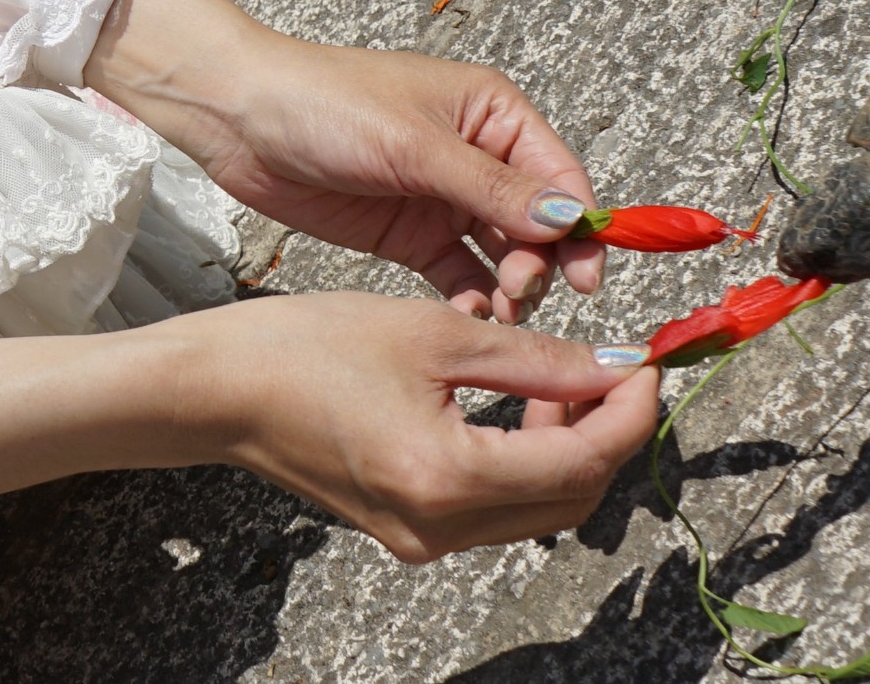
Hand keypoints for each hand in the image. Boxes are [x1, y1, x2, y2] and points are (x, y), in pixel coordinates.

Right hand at [0, 293, 661, 559]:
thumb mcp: (439, 333)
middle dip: (612, 432)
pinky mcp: (410, 527)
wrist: (217, 391)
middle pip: (572, 496)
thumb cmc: (312, 348)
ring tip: (567, 373)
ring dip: (573, 443)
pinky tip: (525, 397)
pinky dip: (530, 455)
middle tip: (622, 366)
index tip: (651, 359)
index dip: (633, 412)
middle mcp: (441, 528)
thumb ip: (540, 357)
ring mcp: (422, 537)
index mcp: (449, 480)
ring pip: (541, 506)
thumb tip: (618, 367)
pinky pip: (499, 504)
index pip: (584, 461)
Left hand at [85, 0, 604, 321]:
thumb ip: (492, 188)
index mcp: (495, 115)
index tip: (586, 277)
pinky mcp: (412, 232)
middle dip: (541, 261)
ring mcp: (446, 197)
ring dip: (511, 284)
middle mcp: (481, 157)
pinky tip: (470, 317)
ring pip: (503, 251)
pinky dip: (471, 296)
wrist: (239, 119)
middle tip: (522, 295)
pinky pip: (460, 271)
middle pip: (538, 220)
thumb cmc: (328, 105)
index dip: (580, 226)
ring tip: (499, 310)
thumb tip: (567, 219)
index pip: (560, 176)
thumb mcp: (415, 145)